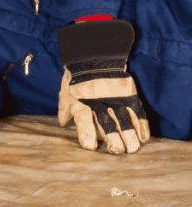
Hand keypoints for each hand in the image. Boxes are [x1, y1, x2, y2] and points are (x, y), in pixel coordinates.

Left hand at [57, 19, 150, 153]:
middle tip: (117, 151)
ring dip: (129, 135)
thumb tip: (63, 123)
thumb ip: (64, 108)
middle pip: (107, 123)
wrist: (95, 55)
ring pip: (124, 119)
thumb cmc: (77, 77)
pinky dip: (141, 124)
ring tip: (132, 149)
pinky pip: (136, 111)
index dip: (86, 134)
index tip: (90, 147)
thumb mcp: (66, 91)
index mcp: (81, 101)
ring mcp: (115, 98)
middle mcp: (98, 101)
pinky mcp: (127, 94)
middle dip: (112, 138)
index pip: (84, 120)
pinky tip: (144, 137)